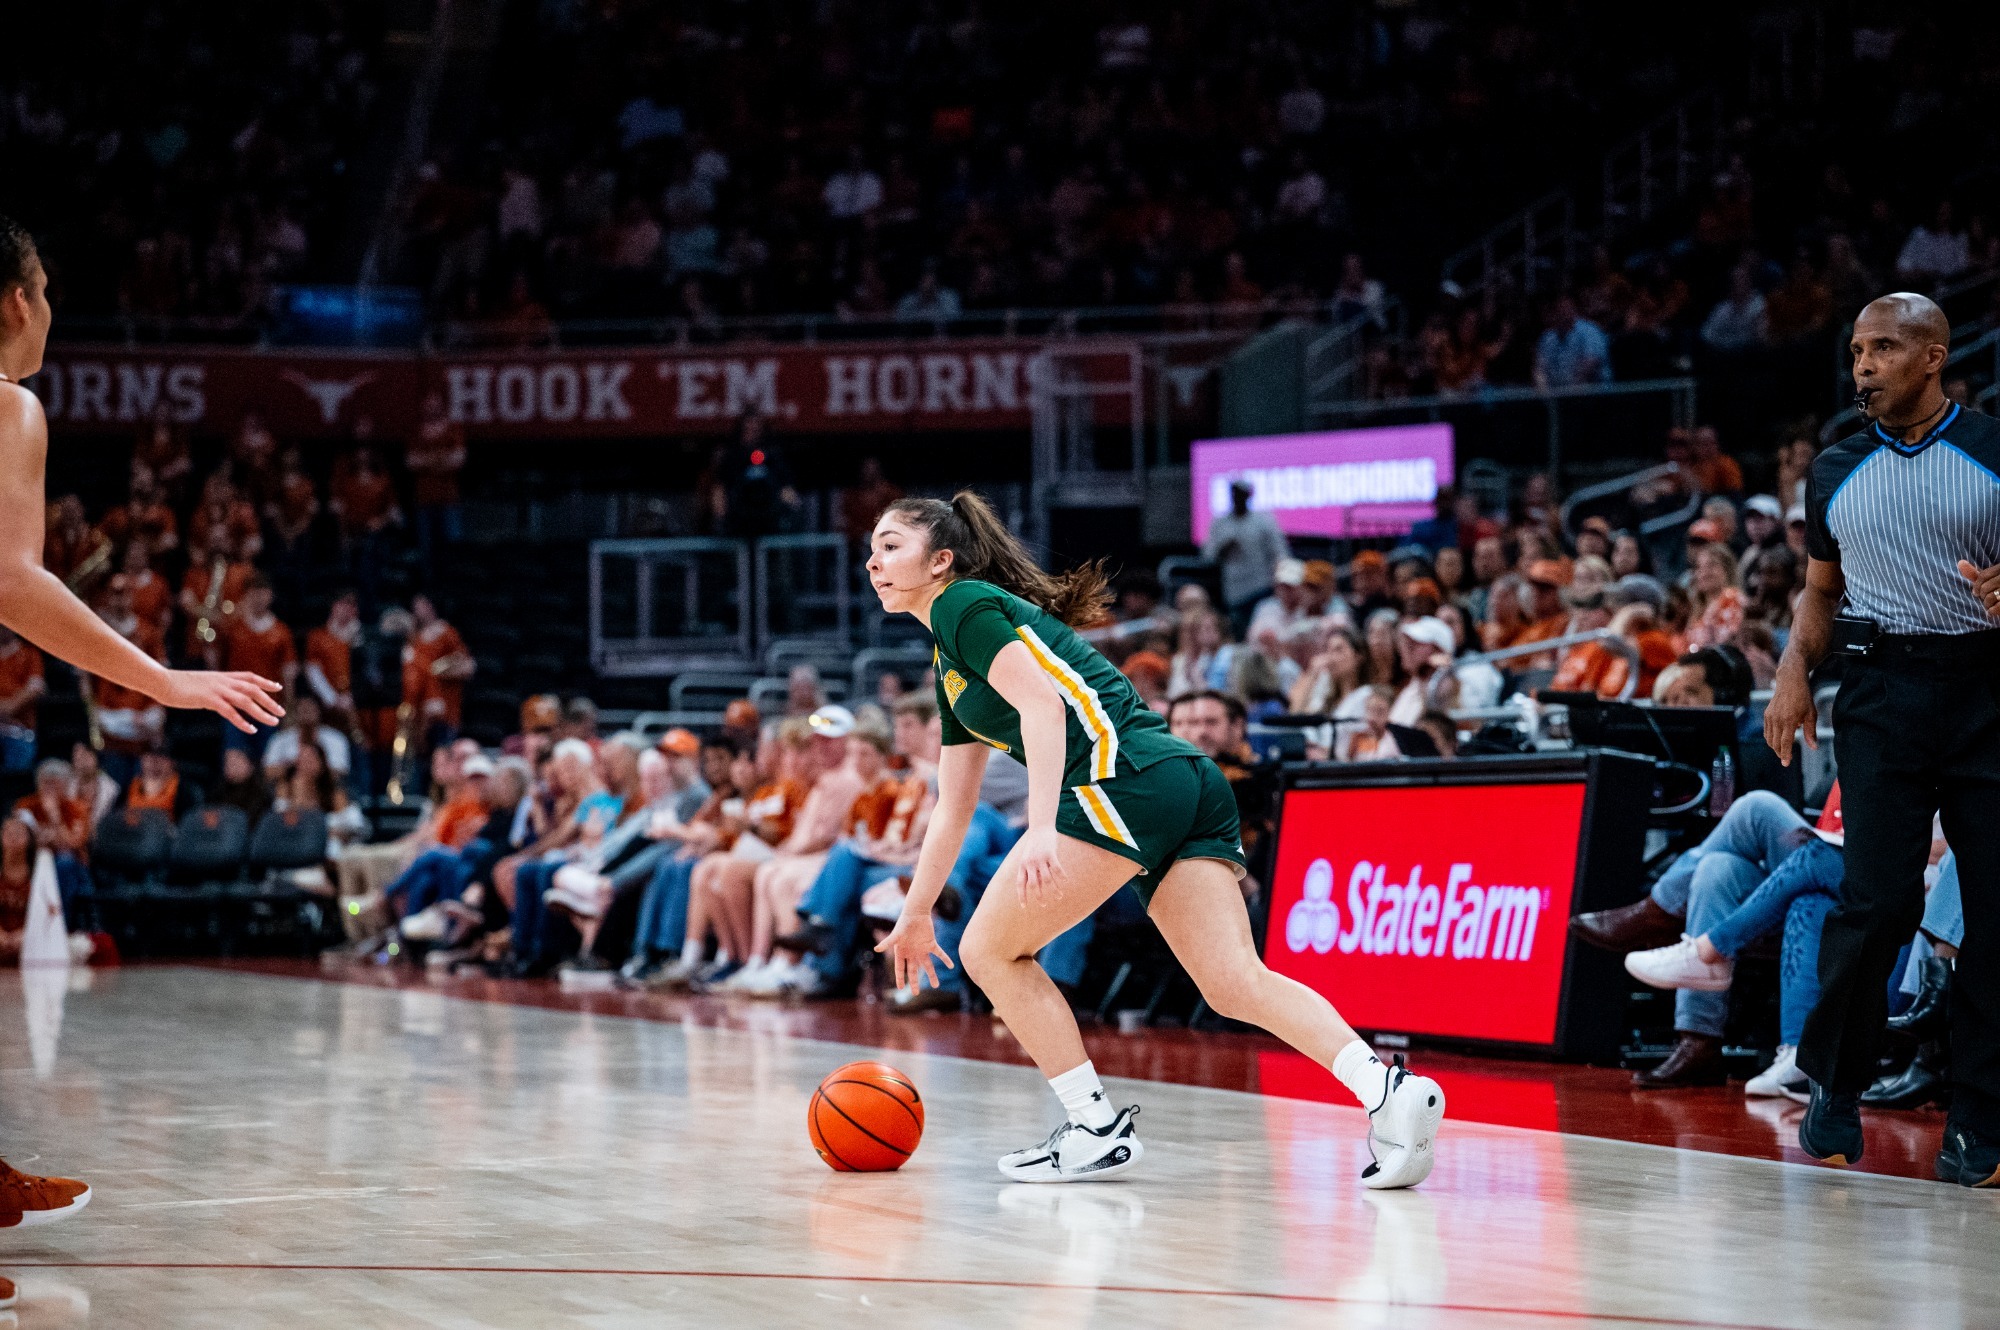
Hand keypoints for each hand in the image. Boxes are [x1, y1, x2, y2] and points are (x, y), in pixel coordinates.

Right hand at [157, 670, 284, 732]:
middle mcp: (223, 681)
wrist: (163, 681)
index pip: (250, 677)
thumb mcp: (203, 685)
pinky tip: (251, 730)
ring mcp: (217, 690)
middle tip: (281, 712)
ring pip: (246, 701)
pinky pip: (230, 712)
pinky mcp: (208, 700)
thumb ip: (215, 691)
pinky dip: (242, 721)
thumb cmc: (180, 685)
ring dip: (261, 712)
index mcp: (223, 676)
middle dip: (269, 701)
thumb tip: (222, 702)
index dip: (265, 682)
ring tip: (273, 722)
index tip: (278, 688)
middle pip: (253, 689)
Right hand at [874, 908, 951, 990]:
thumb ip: (888, 942)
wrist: (915, 913)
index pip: (900, 969)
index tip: (900, 988)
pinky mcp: (931, 944)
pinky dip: (945, 959)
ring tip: (936, 985)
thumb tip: (876, 949)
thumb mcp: (896, 934)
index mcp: (901, 952)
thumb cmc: (903, 923)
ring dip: (932, 975)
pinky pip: (939, 954)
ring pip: (927, 966)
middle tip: (916, 993)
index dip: (900, 978)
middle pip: (913, 971)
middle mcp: (912, 953)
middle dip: (915, 982)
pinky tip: (951, 966)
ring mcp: (922, 950)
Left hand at [1013, 824, 1065, 904]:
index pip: (1020, 884)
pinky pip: (1057, 869)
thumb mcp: (1028, 858)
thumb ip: (1031, 872)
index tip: (1024, 907)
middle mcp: (1030, 863)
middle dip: (1039, 896)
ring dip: (1053, 890)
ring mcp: (1040, 859)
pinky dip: (1062, 876)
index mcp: (1022, 865)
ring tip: (1059, 897)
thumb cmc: (1034, 845)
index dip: (1022, 896)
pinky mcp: (1050, 854)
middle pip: (1034, 884)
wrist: (1040, 828)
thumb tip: (1036, 888)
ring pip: (1047, 879)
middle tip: (1044, 905)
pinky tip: (1066, 881)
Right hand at [1763, 662, 1817, 766]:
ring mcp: (1770, 717)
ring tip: (1782, 751)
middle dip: (1780, 753)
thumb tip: (1813, 747)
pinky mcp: (1767, 715)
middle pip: (1776, 743)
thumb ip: (1811, 732)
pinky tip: (1778, 740)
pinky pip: (1767, 731)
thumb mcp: (1811, 714)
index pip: (1785, 742)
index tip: (1786, 763)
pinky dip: (1771, 738)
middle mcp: (1777, 719)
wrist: (1790, 682)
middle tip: (1785, 759)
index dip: (1785, 754)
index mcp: (1789, 720)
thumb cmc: (1803, 697)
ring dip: (1775, 747)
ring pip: (1769, 738)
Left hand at [1958, 559, 1999, 619]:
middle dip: (1982, 596)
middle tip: (1985, 600)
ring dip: (1987, 604)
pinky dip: (1992, 611)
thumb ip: (1976, 574)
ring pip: (1990, 597)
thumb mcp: (1990, 579)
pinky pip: (1997, 607)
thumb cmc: (1998, 590)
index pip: (1983, 576)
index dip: (1977, 586)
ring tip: (1989, 606)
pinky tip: (1991, 611)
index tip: (1975, 593)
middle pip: (1985, 587)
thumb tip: (1960, 563)